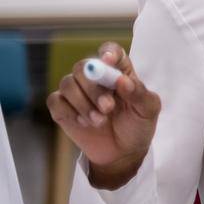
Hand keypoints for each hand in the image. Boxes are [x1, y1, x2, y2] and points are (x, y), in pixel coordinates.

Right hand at [45, 41, 160, 187]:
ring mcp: (77, 92)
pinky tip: (84, 123)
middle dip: (94, 88)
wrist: (123, 152)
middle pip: (83, 66)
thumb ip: (138, 93)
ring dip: (83, 103)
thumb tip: (122, 81)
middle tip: (108, 108)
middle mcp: (95, 77)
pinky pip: (55, 100)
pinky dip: (69, 111)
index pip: (110, 51)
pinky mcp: (63, 107)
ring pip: (67, 83)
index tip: (108, 61)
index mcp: (119, 71)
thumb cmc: (138, 125)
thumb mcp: (147, 110)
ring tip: (100, 121)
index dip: (107, 53)